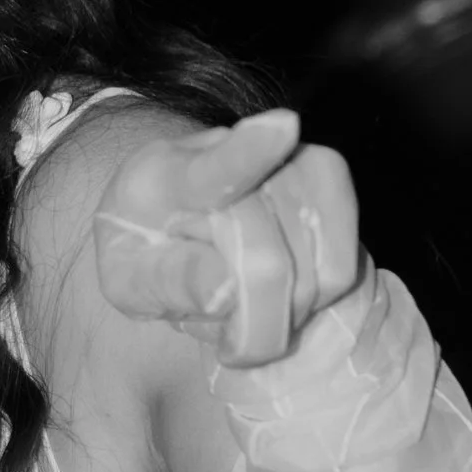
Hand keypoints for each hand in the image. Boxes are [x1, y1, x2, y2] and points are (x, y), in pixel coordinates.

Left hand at [91, 109, 360, 367]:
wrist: (167, 224)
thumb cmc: (147, 255)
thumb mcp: (129, 279)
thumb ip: (168, 281)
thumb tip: (225, 291)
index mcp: (166, 175)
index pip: (212, 167)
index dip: (250, 150)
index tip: (283, 127)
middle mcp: (233, 151)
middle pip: (267, 257)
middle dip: (252, 319)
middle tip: (231, 344)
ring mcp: (284, 157)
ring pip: (315, 269)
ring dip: (284, 313)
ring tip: (249, 307)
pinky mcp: (327, 178)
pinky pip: (342, 268)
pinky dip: (315, 301)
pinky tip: (282, 294)